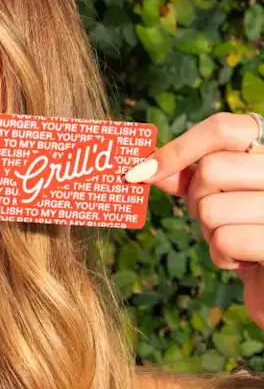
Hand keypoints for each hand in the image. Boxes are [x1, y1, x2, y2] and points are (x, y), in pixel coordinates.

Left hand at [124, 111, 263, 327]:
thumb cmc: (247, 228)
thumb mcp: (220, 195)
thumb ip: (189, 177)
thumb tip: (147, 167)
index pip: (223, 129)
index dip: (178, 148)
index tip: (143, 171)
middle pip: (211, 169)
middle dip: (195, 197)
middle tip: (210, 214)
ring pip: (211, 208)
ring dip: (210, 230)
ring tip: (234, 237)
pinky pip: (225, 240)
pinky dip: (222, 255)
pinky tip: (242, 259)